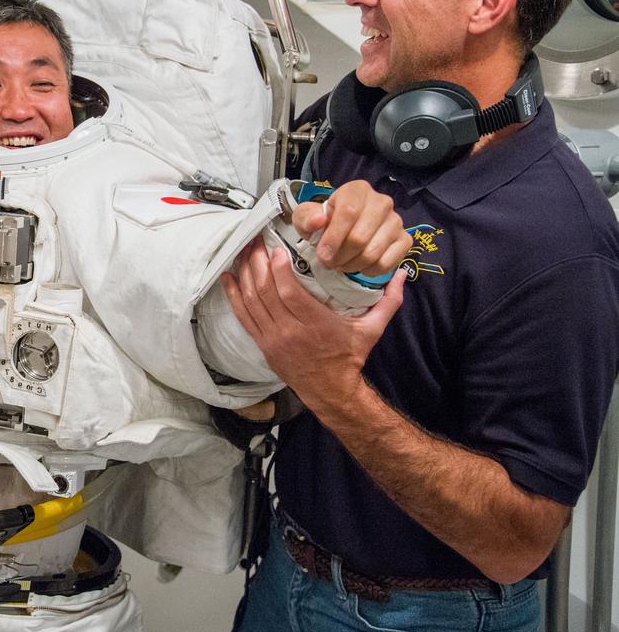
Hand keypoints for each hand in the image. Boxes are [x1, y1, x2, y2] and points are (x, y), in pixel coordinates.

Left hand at [220, 239, 406, 412]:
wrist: (331, 391)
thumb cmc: (350, 356)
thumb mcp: (373, 329)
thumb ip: (389, 300)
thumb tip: (403, 273)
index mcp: (315, 325)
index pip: (288, 292)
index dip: (278, 269)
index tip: (276, 249)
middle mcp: (290, 331)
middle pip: (265, 292)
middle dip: (256, 263)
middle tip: (255, 241)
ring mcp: (273, 339)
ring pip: (251, 301)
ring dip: (244, 274)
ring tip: (243, 251)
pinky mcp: (262, 344)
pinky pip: (243, 316)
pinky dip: (233, 295)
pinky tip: (227, 277)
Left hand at [290, 180, 410, 275]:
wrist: (342, 229)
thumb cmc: (324, 221)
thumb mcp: (307, 217)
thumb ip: (307, 218)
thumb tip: (319, 220)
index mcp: (357, 190)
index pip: (348, 213)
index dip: (333, 238)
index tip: (322, 255)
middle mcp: (382, 202)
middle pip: (359, 237)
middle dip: (340, 256)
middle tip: (329, 262)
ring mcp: (396, 221)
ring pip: (372, 253)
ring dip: (352, 265)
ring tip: (341, 264)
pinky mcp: (405, 239)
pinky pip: (387, 262)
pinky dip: (369, 270)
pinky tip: (359, 266)